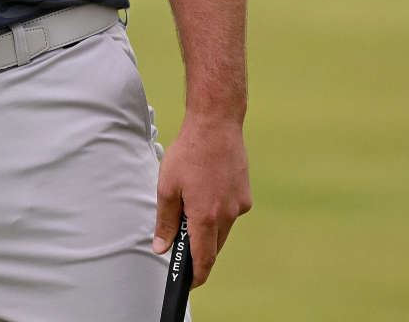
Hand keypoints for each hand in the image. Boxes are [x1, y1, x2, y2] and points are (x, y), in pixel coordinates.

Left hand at [152, 113, 250, 288]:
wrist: (216, 125)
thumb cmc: (189, 152)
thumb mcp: (167, 186)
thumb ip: (164, 221)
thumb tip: (162, 247)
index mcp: (205, 216)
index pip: (203, 258)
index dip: (196, 275)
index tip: (189, 282)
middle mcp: (227, 215)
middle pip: (213, 246)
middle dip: (199, 249)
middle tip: (181, 240)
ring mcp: (239, 205)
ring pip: (222, 230)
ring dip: (208, 228)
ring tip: (192, 203)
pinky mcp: (246, 195)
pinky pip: (230, 213)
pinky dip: (218, 211)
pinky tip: (207, 190)